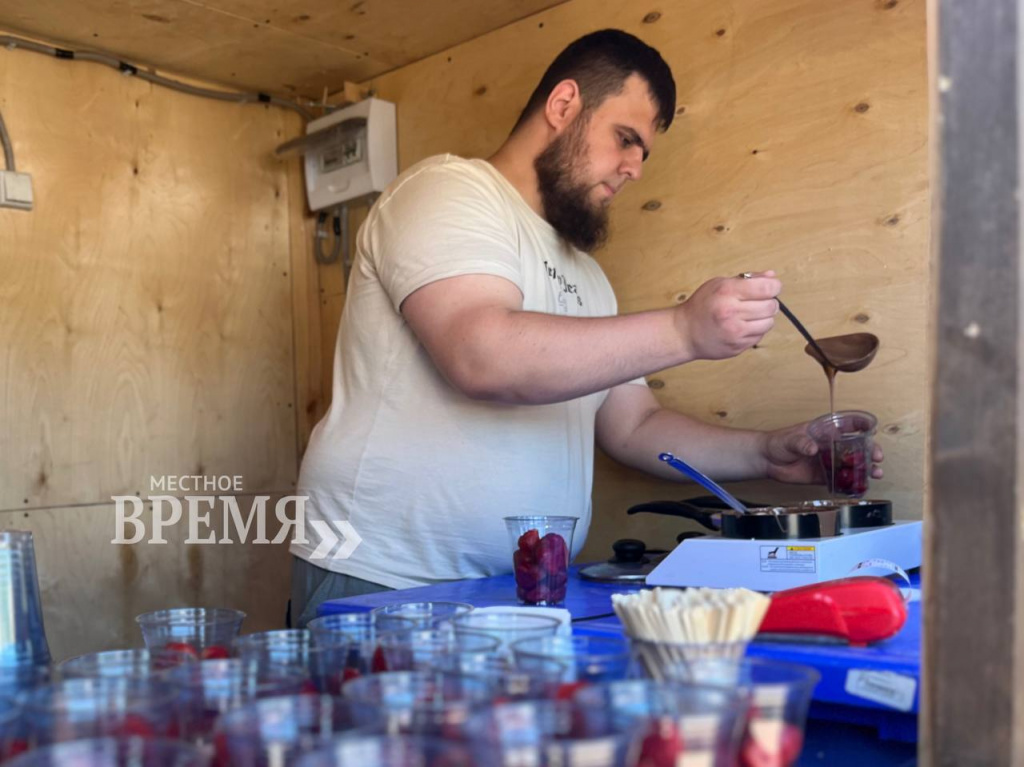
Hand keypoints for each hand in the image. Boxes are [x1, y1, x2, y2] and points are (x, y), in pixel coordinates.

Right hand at [674, 271, 780, 359]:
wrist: (684, 333)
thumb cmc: (702, 305)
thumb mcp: (719, 284)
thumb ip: (747, 279)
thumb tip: (772, 276)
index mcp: (727, 292)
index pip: (767, 288)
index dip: (774, 286)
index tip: (771, 287)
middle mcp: (731, 312)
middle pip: (771, 306)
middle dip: (769, 302)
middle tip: (759, 302)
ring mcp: (735, 332)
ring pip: (769, 323)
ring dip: (763, 318)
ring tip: (749, 315)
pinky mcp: (737, 346)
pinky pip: (759, 336)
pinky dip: (755, 330)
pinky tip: (742, 326)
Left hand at [762, 422, 884, 484]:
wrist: (766, 460)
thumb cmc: (778, 443)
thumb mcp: (789, 440)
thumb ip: (801, 443)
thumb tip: (812, 448)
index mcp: (825, 431)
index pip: (848, 424)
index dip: (863, 425)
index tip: (873, 429)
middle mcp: (831, 445)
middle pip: (857, 446)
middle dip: (871, 450)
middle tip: (877, 457)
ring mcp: (829, 461)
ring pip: (852, 464)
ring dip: (866, 469)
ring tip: (876, 474)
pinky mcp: (824, 476)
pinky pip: (840, 481)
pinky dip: (851, 485)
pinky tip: (860, 489)